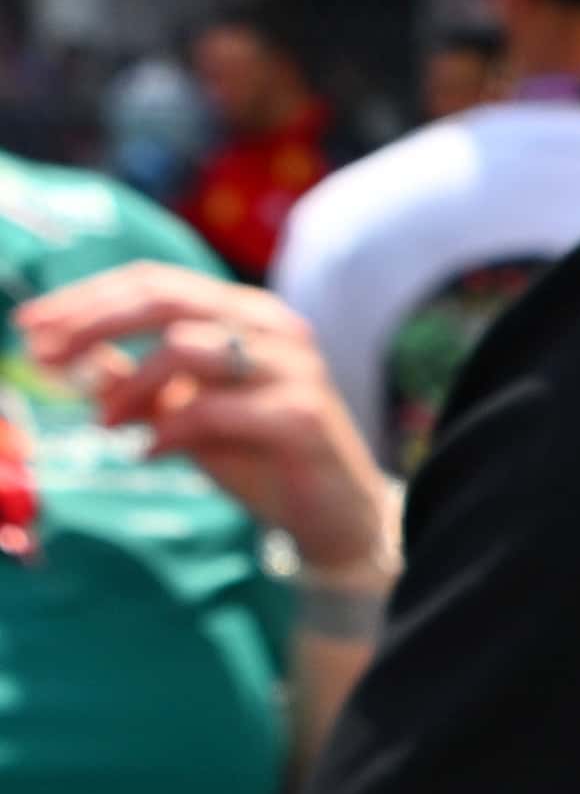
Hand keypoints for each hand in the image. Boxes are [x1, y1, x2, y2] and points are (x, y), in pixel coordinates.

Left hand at [18, 267, 396, 580]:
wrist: (334, 512)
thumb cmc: (258, 456)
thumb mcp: (184, 412)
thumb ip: (137, 381)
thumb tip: (70, 357)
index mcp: (244, 314)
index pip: (156, 281)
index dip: (86, 298)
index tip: (30, 326)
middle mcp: (273, 327)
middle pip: (168, 298)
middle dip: (92, 321)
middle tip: (44, 354)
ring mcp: (292, 367)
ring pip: (186, 345)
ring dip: (129, 384)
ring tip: (104, 422)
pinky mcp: (299, 414)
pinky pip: (213, 407)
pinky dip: (168, 429)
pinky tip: (150, 452)